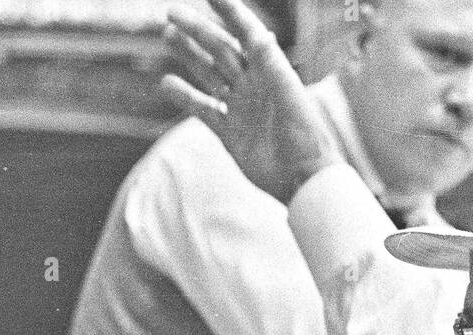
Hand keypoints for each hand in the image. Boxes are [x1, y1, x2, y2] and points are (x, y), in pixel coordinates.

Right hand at [160, 0, 342, 203]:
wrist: (303, 180)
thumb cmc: (306, 137)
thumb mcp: (290, 97)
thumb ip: (273, 65)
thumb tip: (260, 33)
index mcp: (271, 72)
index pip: (247, 34)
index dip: (231, 12)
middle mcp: (254, 86)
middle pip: (221, 51)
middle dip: (198, 30)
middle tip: (171, 12)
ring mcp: (240, 108)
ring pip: (209, 75)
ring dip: (189, 55)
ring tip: (168, 35)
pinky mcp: (230, 133)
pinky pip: (203, 110)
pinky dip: (185, 97)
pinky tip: (166, 83)